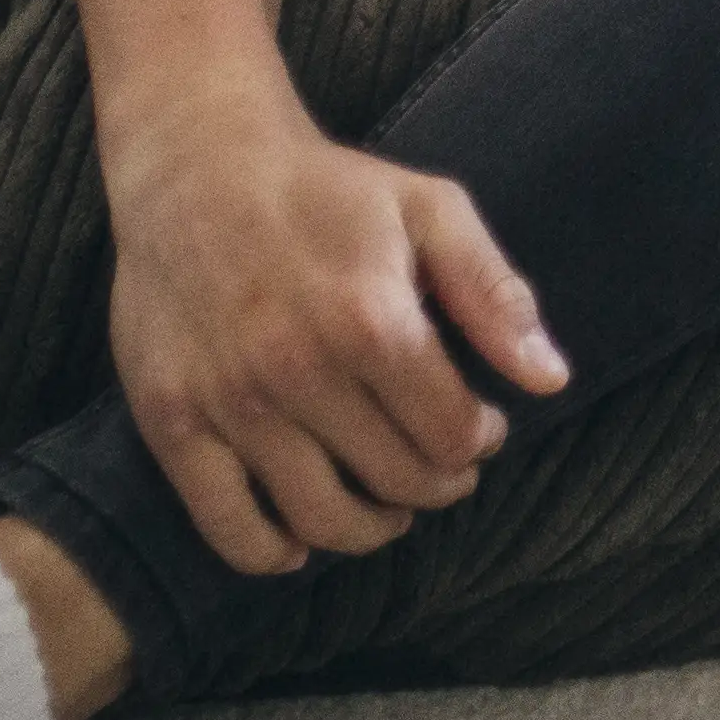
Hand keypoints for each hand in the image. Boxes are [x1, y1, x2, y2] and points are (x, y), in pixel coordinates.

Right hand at [99, 91, 568, 574]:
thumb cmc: (327, 189)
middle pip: (394, 479)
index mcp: (371, 321)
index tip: (479, 429)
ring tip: (387, 509)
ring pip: (319, 517)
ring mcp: (229, 403)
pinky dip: (268, 553)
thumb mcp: (431, 210)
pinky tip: (298, 543)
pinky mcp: (170, 422)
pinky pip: (226, 526)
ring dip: (369, 528)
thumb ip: (495, 293)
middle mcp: (297, 371)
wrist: (197, 167)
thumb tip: (549, 380)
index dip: (477, 442)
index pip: (451, 434)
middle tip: (441, 470)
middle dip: (435, 484)